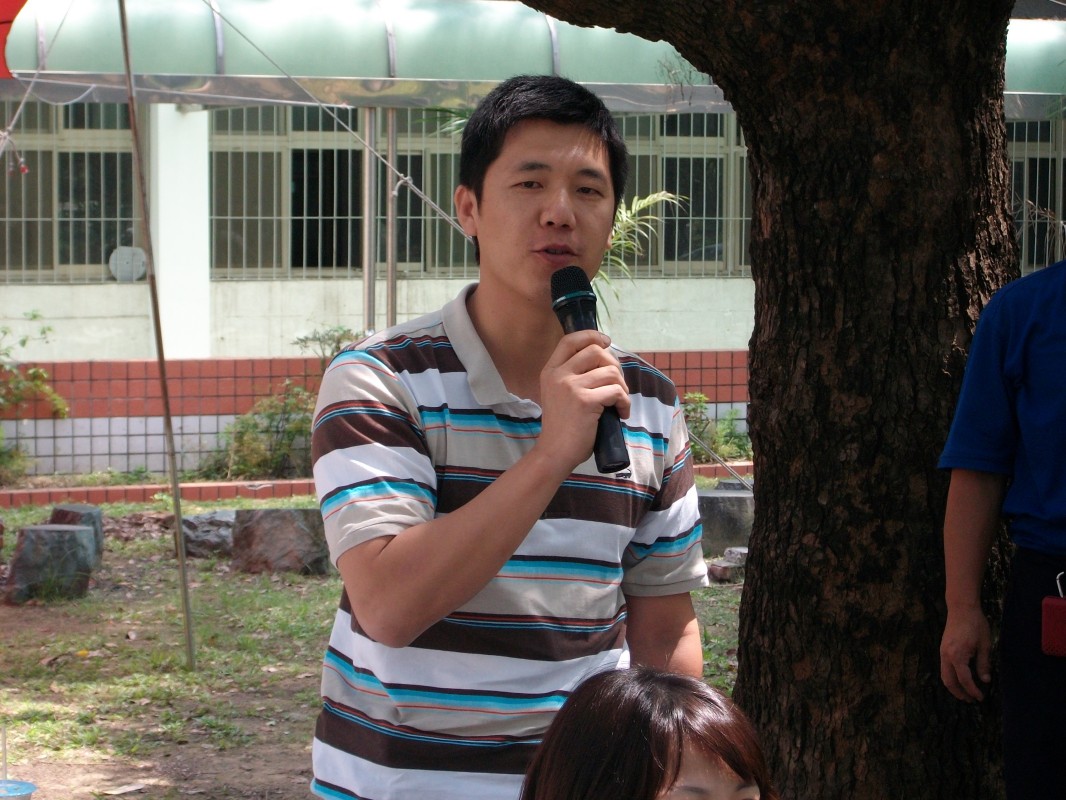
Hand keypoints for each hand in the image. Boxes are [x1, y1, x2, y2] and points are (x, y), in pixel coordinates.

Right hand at [537, 330, 629, 469]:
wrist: (555, 452)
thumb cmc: (562, 426)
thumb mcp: (559, 394)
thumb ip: (573, 376)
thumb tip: (605, 361)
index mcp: (550, 371)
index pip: (570, 340)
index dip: (591, 336)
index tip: (606, 341)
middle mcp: (558, 375)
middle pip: (596, 351)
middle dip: (614, 365)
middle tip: (617, 384)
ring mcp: (571, 387)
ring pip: (610, 372)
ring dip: (622, 387)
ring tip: (620, 402)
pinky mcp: (585, 401)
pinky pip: (616, 392)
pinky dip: (625, 403)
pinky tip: (622, 414)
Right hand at [939, 605, 991, 701]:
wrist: (961, 608)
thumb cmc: (976, 625)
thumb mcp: (984, 645)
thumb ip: (984, 664)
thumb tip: (985, 681)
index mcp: (957, 656)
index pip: (964, 680)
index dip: (973, 691)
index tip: (981, 698)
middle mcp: (946, 656)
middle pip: (949, 681)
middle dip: (960, 693)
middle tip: (972, 700)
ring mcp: (942, 652)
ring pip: (944, 676)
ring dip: (954, 687)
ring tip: (965, 693)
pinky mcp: (943, 649)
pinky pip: (944, 668)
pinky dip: (951, 678)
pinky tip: (960, 679)